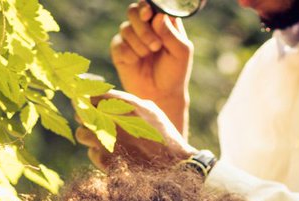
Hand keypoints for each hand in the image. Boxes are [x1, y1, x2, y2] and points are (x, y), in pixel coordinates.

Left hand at [76, 90, 196, 170]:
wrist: (172, 166)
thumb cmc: (164, 136)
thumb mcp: (150, 110)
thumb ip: (128, 102)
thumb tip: (110, 99)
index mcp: (122, 104)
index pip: (89, 94)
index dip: (85, 98)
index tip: (86, 102)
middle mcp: (110, 120)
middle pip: (80, 113)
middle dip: (85, 117)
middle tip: (93, 121)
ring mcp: (105, 141)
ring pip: (82, 134)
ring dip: (89, 136)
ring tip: (103, 139)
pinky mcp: (105, 160)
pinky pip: (92, 153)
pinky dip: (99, 154)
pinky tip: (113, 155)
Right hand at [112, 1, 192, 129]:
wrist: (161, 95)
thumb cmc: (174, 72)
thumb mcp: (180, 52)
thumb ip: (171, 33)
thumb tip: (158, 17)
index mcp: (161, 22)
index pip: (150, 4)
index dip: (147, 6)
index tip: (149, 15)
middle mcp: (145, 26)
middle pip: (133, 11)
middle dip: (143, 27)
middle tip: (155, 45)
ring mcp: (131, 38)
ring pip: (125, 28)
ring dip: (139, 43)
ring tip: (148, 56)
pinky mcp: (119, 51)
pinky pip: (118, 44)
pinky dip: (129, 54)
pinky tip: (136, 62)